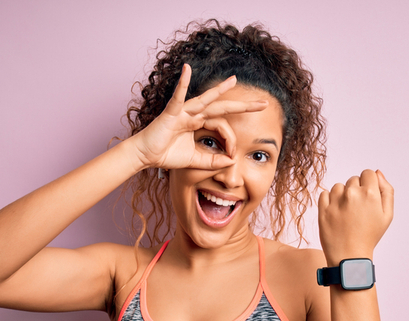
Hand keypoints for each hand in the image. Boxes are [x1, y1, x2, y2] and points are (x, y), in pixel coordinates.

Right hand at [130, 64, 267, 170]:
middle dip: (243, 106)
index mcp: (199, 124)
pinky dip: (183, 83)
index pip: (222, 127)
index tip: (233, 154)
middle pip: (222, 108)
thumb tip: (231, 162)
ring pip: (206, 99)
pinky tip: (187, 69)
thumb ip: (212, 160)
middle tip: (263, 104)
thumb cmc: (166, 155)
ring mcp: (183, 112)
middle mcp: (194, 114)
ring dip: (220, 90)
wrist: (145, 156)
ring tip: (234, 80)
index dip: (230, 140)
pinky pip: (179, 96)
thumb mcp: (195, 160)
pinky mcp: (171, 113)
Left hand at [318, 169, 393, 265]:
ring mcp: (336, 201)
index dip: (369, 184)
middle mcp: (352, 194)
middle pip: (353, 179)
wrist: (349, 256)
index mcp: (370, 193)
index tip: (367, 197)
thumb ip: (386, 190)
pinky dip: (329, 200)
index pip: (368, 173)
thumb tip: (377, 173)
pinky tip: (336, 213)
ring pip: (339, 186)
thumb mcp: (387, 215)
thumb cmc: (370, 235)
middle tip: (358, 210)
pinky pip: (324, 194)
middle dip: (356, 190)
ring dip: (342, 195)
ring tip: (346, 213)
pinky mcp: (323, 209)